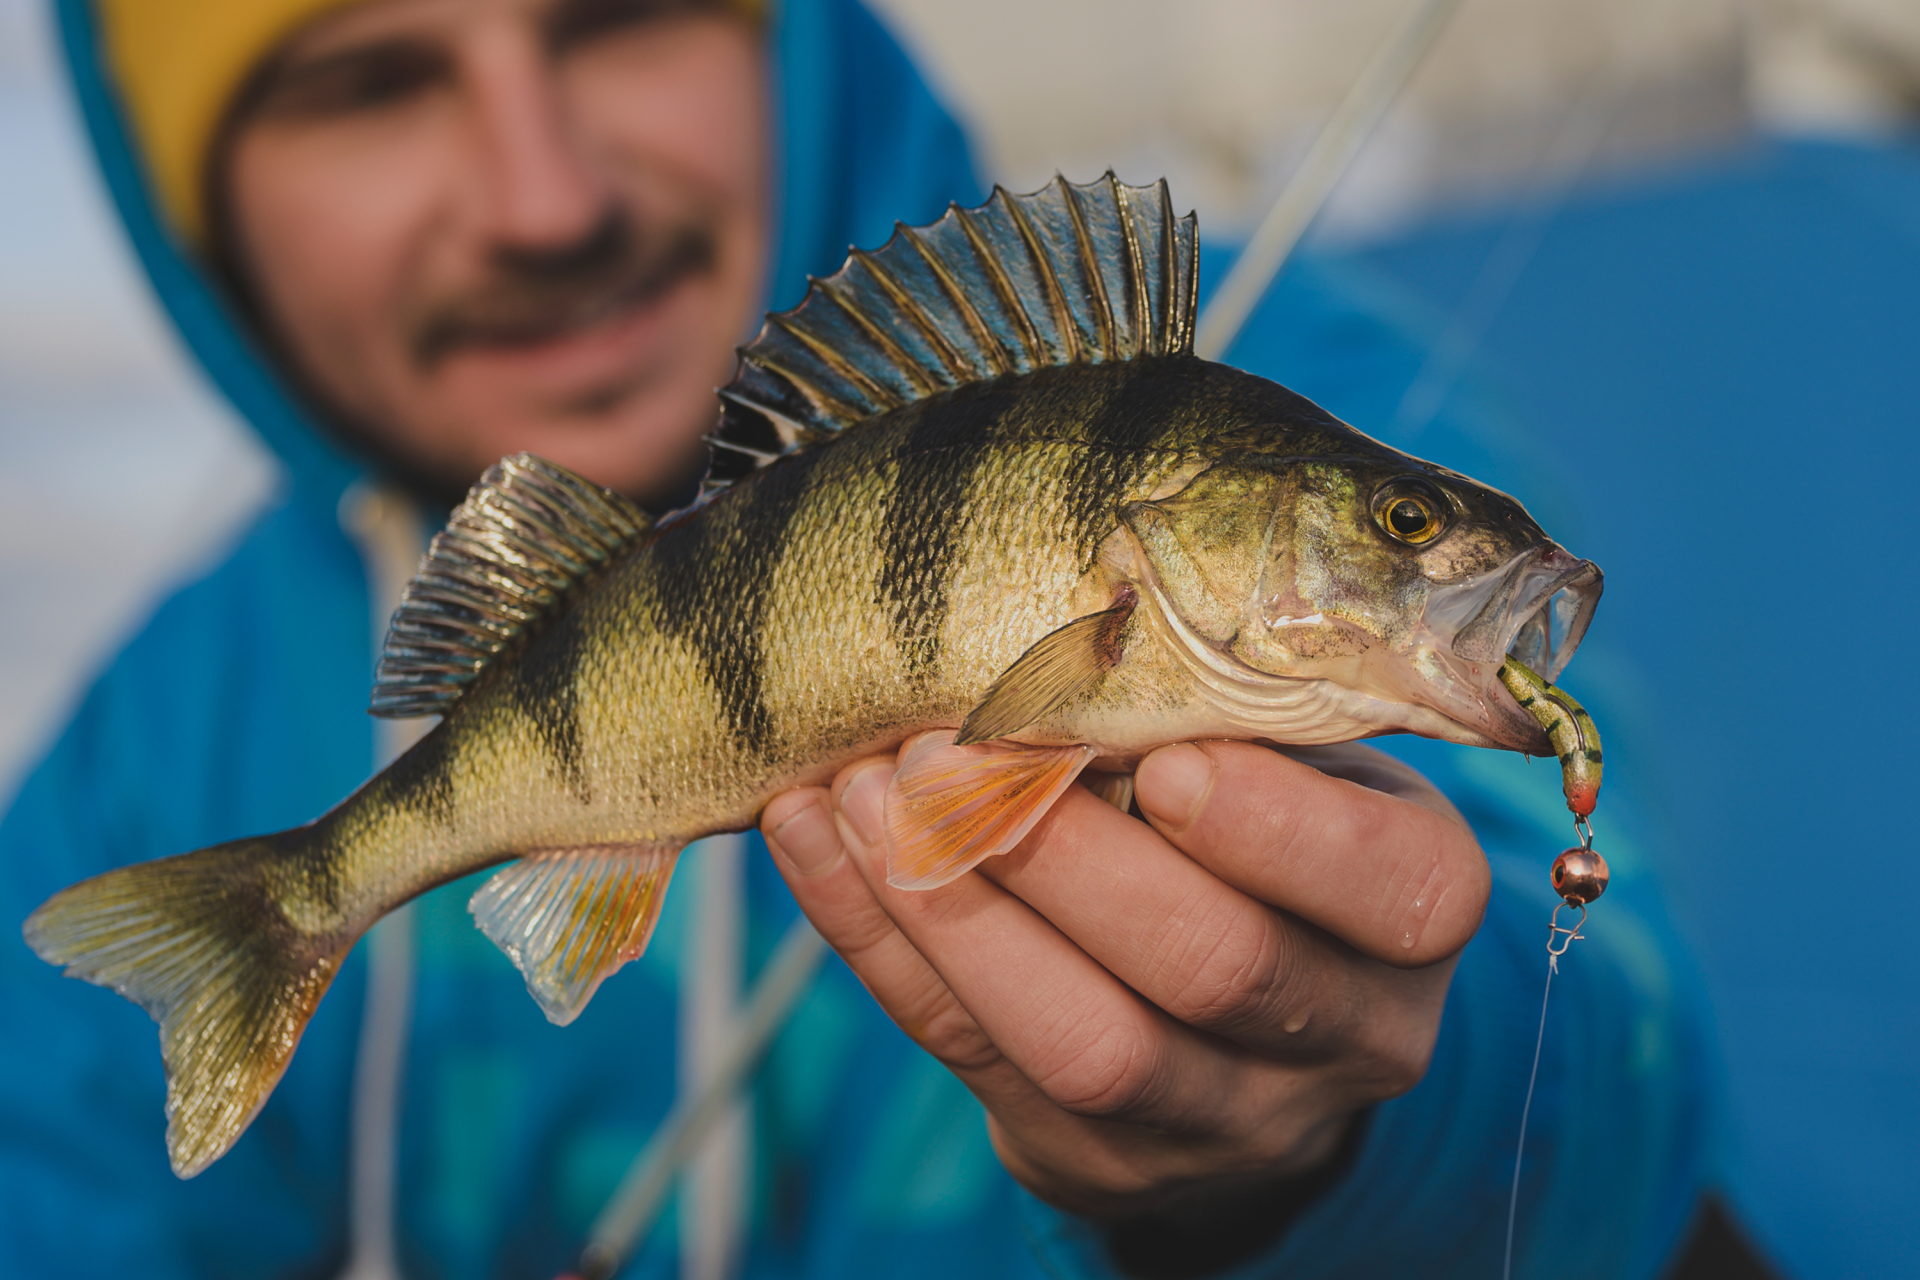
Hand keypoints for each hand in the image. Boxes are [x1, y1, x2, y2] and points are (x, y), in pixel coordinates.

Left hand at [760, 739, 1487, 1246]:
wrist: (1251, 1028)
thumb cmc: (1271, 832)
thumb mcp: (1303, 763)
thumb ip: (1242, 712)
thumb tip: (1085, 610)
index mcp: (1414, 924)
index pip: (1389, 892)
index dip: (1276, 828)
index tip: (1167, 753)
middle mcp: (1342, 1043)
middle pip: (1212, 968)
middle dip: (1069, 853)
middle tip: (954, 748)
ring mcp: (1216, 1122)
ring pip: (1083, 1042)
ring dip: (958, 908)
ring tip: (869, 792)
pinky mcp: (1094, 1157)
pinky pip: (972, 1055)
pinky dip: (878, 942)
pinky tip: (816, 835)